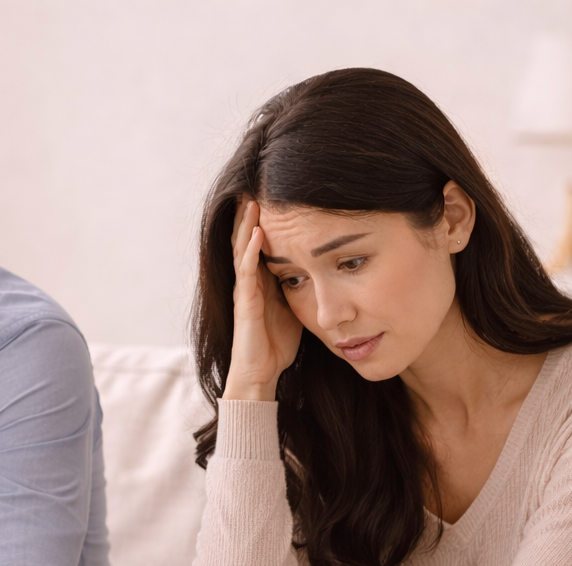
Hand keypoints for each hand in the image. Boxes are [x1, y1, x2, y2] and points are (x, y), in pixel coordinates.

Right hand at [225, 200, 302, 400]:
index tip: (273, 195)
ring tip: (253, 200)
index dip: (265, 220)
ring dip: (247, 224)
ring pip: (242, 250)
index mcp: (262, 281)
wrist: (261, 373)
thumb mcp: (297, 307)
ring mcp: (244, 291)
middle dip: (251, 214)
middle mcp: (249, 282)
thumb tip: (329, 269)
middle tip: (255, 186)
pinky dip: (251, 251)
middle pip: (247, 240)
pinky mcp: (244, 304)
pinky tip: (258, 233)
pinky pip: (246, 272)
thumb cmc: (278, 344)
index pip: (261, 243)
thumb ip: (303, 286)